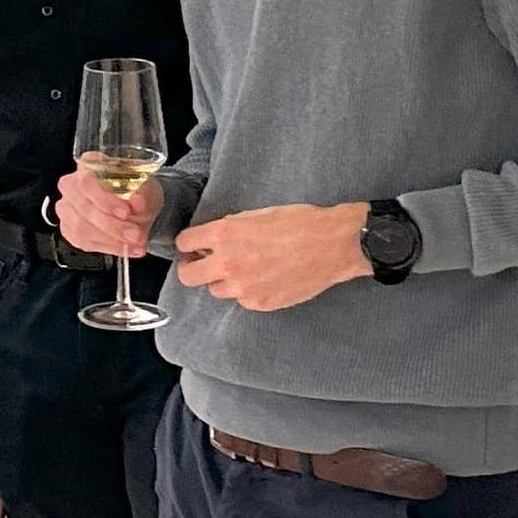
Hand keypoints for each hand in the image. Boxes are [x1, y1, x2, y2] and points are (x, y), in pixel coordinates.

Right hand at [54, 166, 161, 258]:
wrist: (137, 208)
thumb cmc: (137, 192)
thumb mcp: (146, 188)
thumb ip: (142, 194)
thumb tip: (137, 202)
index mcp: (87, 165)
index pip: (86, 182)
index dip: (105, 200)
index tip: (127, 211)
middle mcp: (71, 185)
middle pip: (83, 208)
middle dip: (112, 225)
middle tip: (135, 234)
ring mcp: (67, 208)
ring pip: (81, 228)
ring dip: (111, 239)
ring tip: (135, 243)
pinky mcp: (69, 229)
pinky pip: (84, 242)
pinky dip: (109, 247)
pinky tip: (126, 248)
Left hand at [172, 201, 371, 312]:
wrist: (333, 245)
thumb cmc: (299, 223)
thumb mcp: (256, 214)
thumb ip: (229, 228)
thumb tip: (212, 239)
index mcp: (224, 235)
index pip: (184, 242)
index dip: (189, 243)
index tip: (194, 245)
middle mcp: (228, 264)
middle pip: (187, 276)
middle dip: (191, 268)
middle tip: (201, 264)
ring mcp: (243, 287)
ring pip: (216, 290)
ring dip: (223, 281)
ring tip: (245, 270)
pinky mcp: (260, 303)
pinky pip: (242, 300)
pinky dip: (247, 291)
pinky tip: (265, 279)